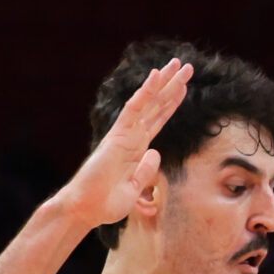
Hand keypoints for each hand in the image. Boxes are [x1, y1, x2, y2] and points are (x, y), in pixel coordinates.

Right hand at [58, 57, 192, 229]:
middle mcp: (132, 136)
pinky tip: (156, 76)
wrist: (86, 209)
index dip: (171, 102)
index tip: (184, 86)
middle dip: (172, 85)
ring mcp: (125, 134)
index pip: (158, 119)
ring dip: (164, 82)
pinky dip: (145, 92)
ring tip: (179, 64)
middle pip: (156, 105)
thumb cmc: (106, 202)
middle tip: (187, 66)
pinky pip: (133, 109)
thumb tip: (156, 153)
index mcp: (137, 147)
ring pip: (148, 101)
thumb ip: (146, 170)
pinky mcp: (117, 136)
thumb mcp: (135, 187)